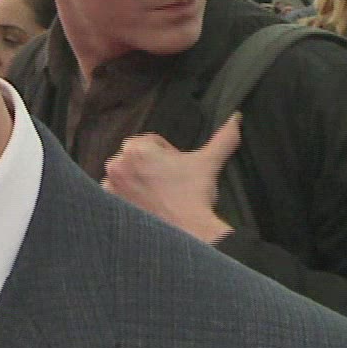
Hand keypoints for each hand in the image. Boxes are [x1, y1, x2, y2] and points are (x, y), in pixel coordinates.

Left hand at [103, 113, 240, 244]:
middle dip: (152, 165)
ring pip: (126, 172)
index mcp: (136, 148)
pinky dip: (127, 194)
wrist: (187, 230)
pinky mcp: (110, 203)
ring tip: (159, 192)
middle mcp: (117, 164)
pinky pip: (115, 191)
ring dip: (138, 178)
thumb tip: (236, 118)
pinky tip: (146, 201)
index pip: (152, 142)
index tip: (176, 169)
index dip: (168, 154)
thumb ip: (223, 137)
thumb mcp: (208, 162)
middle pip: (136, 156)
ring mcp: (110, 185)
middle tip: (170, 181)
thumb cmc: (194, 195)